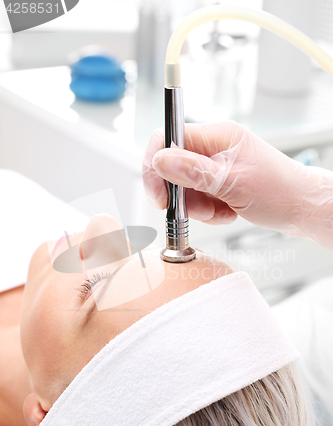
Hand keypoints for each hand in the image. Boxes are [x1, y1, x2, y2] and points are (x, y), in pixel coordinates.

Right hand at [143, 121, 332, 248]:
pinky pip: (198, 199)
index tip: (159, 194)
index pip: (169, 137)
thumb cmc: (279, 191)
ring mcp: (216, 166)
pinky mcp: (219, 183)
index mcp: (218, 135)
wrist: (302, 209)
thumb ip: (193, 172)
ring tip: (221, 211)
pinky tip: (228, 213)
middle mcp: (214, 147)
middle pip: (173, 166)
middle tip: (197, 209)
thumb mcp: (233, 183)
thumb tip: (159, 160)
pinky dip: (209, 211)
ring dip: (198, 207)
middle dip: (181, 194)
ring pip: (184, 187)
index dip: (156, 165)